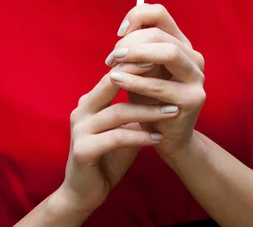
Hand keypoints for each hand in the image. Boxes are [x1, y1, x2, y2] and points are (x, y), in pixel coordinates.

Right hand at [58, 62, 179, 214]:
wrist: (83, 194)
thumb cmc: (107, 157)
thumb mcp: (123, 128)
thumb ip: (134, 109)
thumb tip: (161, 89)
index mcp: (90, 101)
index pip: (113, 74)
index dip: (136, 65)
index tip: (162, 59)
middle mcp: (82, 110)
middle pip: (110, 83)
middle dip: (140, 76)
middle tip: (166, 72)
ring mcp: (80, 129)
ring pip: (118, 112)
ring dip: (148, 111)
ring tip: (172, 110)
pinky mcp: (83, 150)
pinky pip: (117, 138)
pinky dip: (140, 137)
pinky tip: (158, 138)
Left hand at [104, 4, 205, 158]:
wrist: (163, 138)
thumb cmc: (147, 100)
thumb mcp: (140, 70)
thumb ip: (136, 49)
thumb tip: (123, 31)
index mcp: (181, 44)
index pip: (159, 13)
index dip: (136, 16)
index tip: (119, 32)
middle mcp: (193, 57)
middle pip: (161, 33)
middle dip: (131, 41)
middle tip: (112, 55)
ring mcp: (197, 77)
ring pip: (168, 52)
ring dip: (136, 55)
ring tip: (113, 64)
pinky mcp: (193, 99)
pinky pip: (161, 85)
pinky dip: (136, 81)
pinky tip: (117, 80)